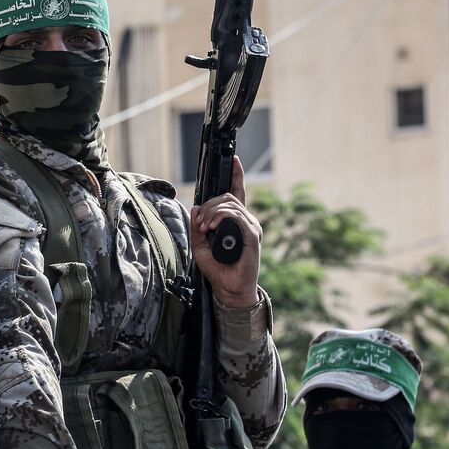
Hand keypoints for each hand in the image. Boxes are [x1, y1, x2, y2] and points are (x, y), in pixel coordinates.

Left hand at [190, 157, 261, 307]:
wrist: (229, 288)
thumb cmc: (217, 268)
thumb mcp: (199, 244)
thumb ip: (197, 226)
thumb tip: (195, 208)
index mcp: (234, 221)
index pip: (237, 193)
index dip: (237, 175)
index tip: (235, 160)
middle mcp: (246, 221)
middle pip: (227, 197)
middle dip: (209, 205)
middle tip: (200, 223)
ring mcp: (251, 227)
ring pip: (230, 204)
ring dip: (212, 212)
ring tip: (204, 228)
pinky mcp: (252, 236)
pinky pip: (237, 216)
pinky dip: (221, 217)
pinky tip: (212, 227)